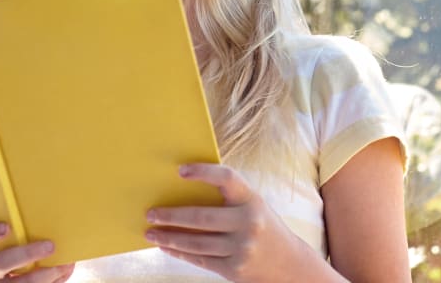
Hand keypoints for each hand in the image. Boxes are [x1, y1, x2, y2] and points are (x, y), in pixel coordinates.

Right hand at [0, 222, 75, 282]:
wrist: (1, 282)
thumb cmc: (8, 257)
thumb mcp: (4, 247)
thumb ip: (18, 235)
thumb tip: (53, 224)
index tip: (6, 227)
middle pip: (0, 263)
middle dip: (27, 254)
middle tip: (50, 246)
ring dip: (42, 276)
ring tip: (61, 267)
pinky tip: (61, 274)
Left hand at [144, 163, 321, 282]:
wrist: (290, 265)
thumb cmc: (262, 226)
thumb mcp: (253, 205)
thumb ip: (227, 198)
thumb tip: (182, 191)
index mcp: (252, 199)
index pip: (226, 178)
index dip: (203, 172)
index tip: (180, 171)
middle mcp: (249, 223)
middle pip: (201, 217)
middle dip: (171, 215)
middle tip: (150, 213)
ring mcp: (242, 249)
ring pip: (196, 243)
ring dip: (169, 237)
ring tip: (151, 232)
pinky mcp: (235, 270)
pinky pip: (200, 260)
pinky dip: (180, 252)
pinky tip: (167, 246)